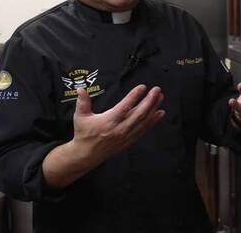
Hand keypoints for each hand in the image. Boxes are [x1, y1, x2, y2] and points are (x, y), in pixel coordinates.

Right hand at [42, 85, 164, 188]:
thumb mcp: (80, 117)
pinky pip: (143, 129)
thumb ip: (82, 102)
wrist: (87, 154)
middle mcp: (119, 129)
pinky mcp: (129, 140)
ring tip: (160, 97)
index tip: (142, 87)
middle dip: (149, 101)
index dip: (134, 96)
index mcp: (108, 121)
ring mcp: (126, 135)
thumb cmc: (84, 133)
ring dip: (153, 108)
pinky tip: (160, 113)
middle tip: (156, 90)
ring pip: (143, 121)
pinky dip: (153, 121)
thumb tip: (81, 89)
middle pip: (138, 114)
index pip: (124, 107)